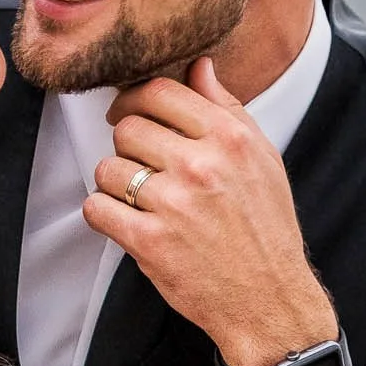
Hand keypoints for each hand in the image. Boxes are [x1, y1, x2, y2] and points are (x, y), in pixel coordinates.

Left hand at [83, 58, 339, 365]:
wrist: (268, 299)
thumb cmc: (265, 229)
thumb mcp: (262, 159)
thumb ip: (226, 109)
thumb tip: (199, 65)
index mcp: (230, 138)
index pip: (159, 92)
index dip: (133, 99)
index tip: (128, 113)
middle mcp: (202, 166)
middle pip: (127, 128)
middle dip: (127, 146)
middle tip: (141, 166)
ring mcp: (174, 204)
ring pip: (107, 168)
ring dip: (114, 183)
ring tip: (139, 199)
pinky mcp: (149, 241)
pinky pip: (96, 208)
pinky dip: (103, 214)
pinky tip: (124, 221)